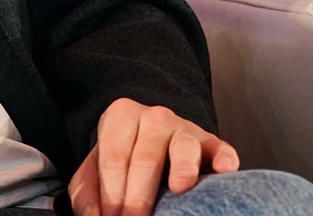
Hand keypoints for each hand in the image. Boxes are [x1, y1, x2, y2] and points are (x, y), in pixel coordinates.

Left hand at [68, 98, 237, 215]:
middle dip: (139, 197)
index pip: (114, 157)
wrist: (151, 137)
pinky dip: (224, 158)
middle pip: (145, 158)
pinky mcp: (211, 143)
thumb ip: (88, 192)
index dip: (112, 193)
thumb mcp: (95, 168)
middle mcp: (154, 117)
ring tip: (180, 188)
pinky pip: (220, 148)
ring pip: (183, 147)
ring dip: (183, 168)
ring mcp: (185, 129)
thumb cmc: (122, 158)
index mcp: (121, 116)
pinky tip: (224, 169)